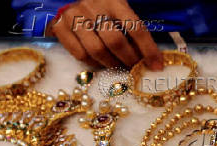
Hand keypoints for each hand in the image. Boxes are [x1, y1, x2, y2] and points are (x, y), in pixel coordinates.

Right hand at [47, 0, 162, 68]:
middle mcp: (93, 6)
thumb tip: (153, 60)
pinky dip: (93, 64)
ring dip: (112, 64)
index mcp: (114, 0)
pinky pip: (79, 54)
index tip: (156, 66)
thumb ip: (134, 31)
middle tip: (135, 68)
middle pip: (115, 41)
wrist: (74, 0)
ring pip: (96, 50)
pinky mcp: (60, 26)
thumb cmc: (104, 10)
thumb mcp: (121, 12)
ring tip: (118, 66)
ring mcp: (74, 16)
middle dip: (129, 59)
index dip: (148, 50)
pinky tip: (101, 62)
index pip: (136, 28)